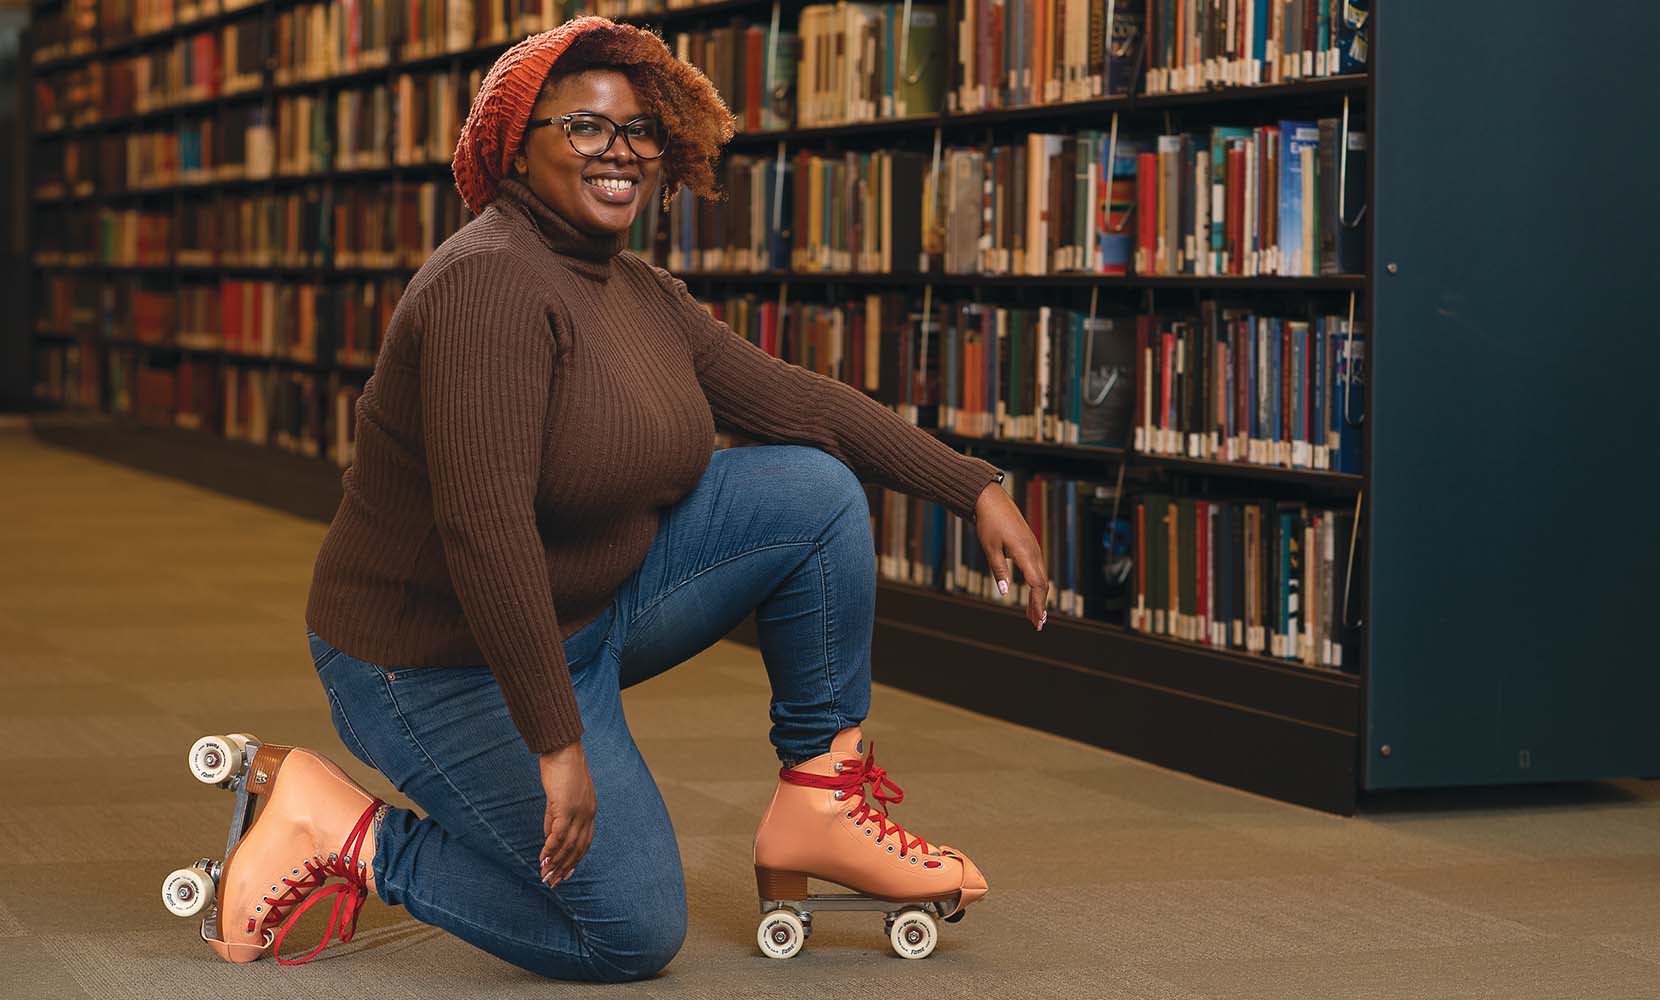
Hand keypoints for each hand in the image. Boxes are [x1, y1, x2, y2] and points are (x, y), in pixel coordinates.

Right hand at [538, 740, 595, 888]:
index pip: (584, 843)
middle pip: (578, 849)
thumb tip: (549, 839)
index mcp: (590, 812)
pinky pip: (558, 835)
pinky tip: (542, 858)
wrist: (563, 750)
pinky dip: (550, 849)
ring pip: (568, 845)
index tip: (564, 874)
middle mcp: (588, 815)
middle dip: (564, 867)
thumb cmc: (561, 770)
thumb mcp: (559, 798)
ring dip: (556, 862)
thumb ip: (555, 819)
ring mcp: (579, 812)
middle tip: (552, 882)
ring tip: (545, 876)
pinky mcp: (566, 808)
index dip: (574, 861)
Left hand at [974, 481, 1048, 629]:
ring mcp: (1033, 547)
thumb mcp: (990, 548)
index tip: (1037, 620)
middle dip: (1040, 605)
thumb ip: (998, 571)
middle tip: (1037, 624)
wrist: (992, 499)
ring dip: (1039, 596)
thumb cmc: (989, 523)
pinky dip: (1037, 584)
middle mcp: (1034, 550)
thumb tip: (1004, 592)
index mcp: (1025, 552)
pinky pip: (1037, 569)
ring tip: (1034, 615)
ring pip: (1041, 577)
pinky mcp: (1030, 545)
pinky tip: (1032, 593)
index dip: (1038, 603)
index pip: (1037, 584)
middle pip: (1042, 583)